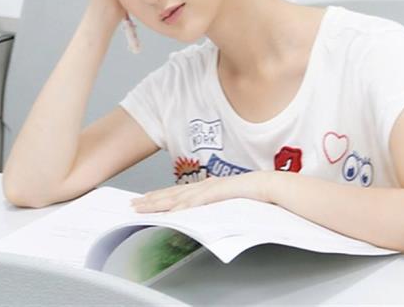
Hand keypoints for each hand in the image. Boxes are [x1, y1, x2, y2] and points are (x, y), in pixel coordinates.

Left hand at [131, 171, 276, 212]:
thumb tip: (199, 218)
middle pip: (173, 194)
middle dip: (151, 200)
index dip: (159, 197)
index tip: (143, 201)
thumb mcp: (227, 202)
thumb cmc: (253, 195)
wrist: (270, 186)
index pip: (177, 193)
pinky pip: (199, 201)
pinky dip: (185, 206)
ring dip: (161, 203)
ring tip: (144, 207)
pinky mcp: (220, 192)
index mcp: (206, 187)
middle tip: (132, 204)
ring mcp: (211, 188)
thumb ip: (213, 207)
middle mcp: (205, 186)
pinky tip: (172, 211)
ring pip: (180, 197)